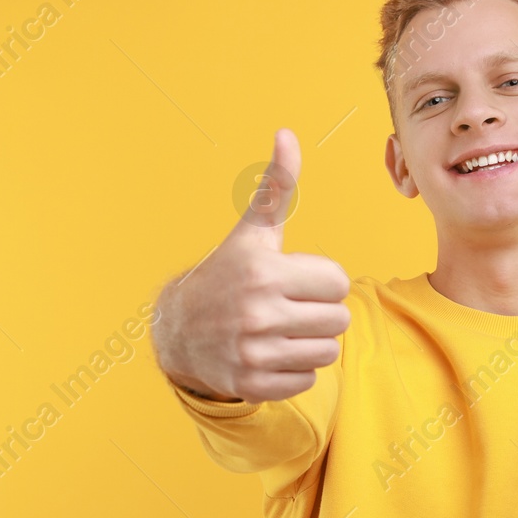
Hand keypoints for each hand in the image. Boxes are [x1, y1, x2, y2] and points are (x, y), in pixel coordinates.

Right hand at [152, 128, 350, 402]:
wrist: (179, 329)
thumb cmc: (227, 275)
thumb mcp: (252, 233)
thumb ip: (276, 188)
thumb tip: (287, 133)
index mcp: (264, 270)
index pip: (338, 282)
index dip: (322, 281)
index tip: (295, 280)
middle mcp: (257, 312)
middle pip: (338, 319)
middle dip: (319, 312)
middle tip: (289, 307)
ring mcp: (254, 351)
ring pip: (327, 352)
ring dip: (311, 343)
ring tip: (282, 330)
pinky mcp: (253, 383)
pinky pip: (308, 380)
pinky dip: (295, 371)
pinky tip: (270, 354)